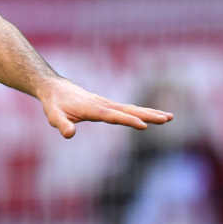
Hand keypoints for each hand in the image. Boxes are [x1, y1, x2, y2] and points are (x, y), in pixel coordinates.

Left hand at [39, 78, 173, 138]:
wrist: (54, 88)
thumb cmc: (54, 105)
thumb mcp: (53, 116)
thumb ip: (61, 125)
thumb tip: (69, 134)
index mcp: (92, 109)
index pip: (113, 116)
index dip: (128, 120)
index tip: (144, 126)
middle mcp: (103, 105)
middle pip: (128, 110)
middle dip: (147, 115)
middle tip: (167, 119)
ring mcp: (106, 104)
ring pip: (131, 109)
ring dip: (149, 113)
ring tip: (169, 117)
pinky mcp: (107, 105)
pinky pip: (127, 109)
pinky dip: (141, 112)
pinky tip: (152, 116)